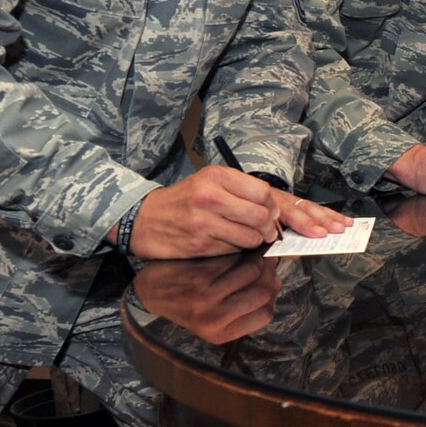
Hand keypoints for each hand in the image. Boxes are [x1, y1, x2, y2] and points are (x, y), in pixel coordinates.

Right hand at [124, 166, 350, 257]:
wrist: (143, 218)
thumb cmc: (186, 201)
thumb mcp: (212, 185)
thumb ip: (244, 194)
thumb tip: (280, 211)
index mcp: (219, 176)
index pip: (266, 193)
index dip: (279, 209)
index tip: (282, 218)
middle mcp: (211, 194)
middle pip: (263, 216)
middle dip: (272, 228)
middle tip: (270, 233)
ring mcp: (204, 219)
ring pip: (251, 236)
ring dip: (255, 242)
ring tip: (244, 238)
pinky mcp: (198, 241)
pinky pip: (233, 250)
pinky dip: (236, 250)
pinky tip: (226, 245)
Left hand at [132, 252, 281, 343]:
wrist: (147, 292)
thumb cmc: (184, 304)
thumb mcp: (212, 319)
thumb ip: (242, 305)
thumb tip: (275, 279)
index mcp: (220, 333)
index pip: (265, 314)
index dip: (271, 295)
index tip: (269, 280)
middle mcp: (215, 318)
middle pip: (263, 292)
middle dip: (269, 274)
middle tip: (266, 262)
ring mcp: (206, 297)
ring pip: (251, 272)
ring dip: (256, 259)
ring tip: (254, 253)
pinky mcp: (199, 276)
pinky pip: (233, 260)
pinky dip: (240, 252)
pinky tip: (238, 249)